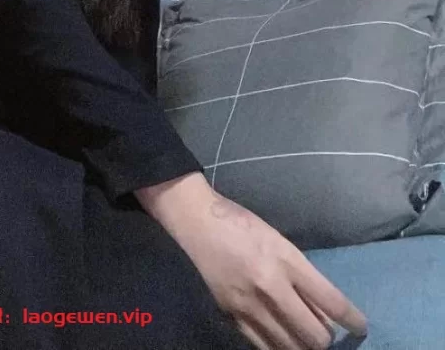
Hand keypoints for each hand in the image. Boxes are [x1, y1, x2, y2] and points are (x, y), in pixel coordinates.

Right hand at [164, 185, 367, 349]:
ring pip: (291, 347)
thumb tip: (324, 310)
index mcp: (286, 259)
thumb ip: (301, 275)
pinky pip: (264, 346)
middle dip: (326, 339)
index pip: (331, 301)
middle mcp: (271, 286)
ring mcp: (250, 305)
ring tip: (305, 338)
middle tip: (326, 333)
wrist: (196, 222)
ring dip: (304, 346)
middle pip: (315, 335)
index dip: (353, 319)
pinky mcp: (232, 316)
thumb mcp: (278, 241)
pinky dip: (279, 347)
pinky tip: (282, 340)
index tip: (361, 327)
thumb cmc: (241, 224)